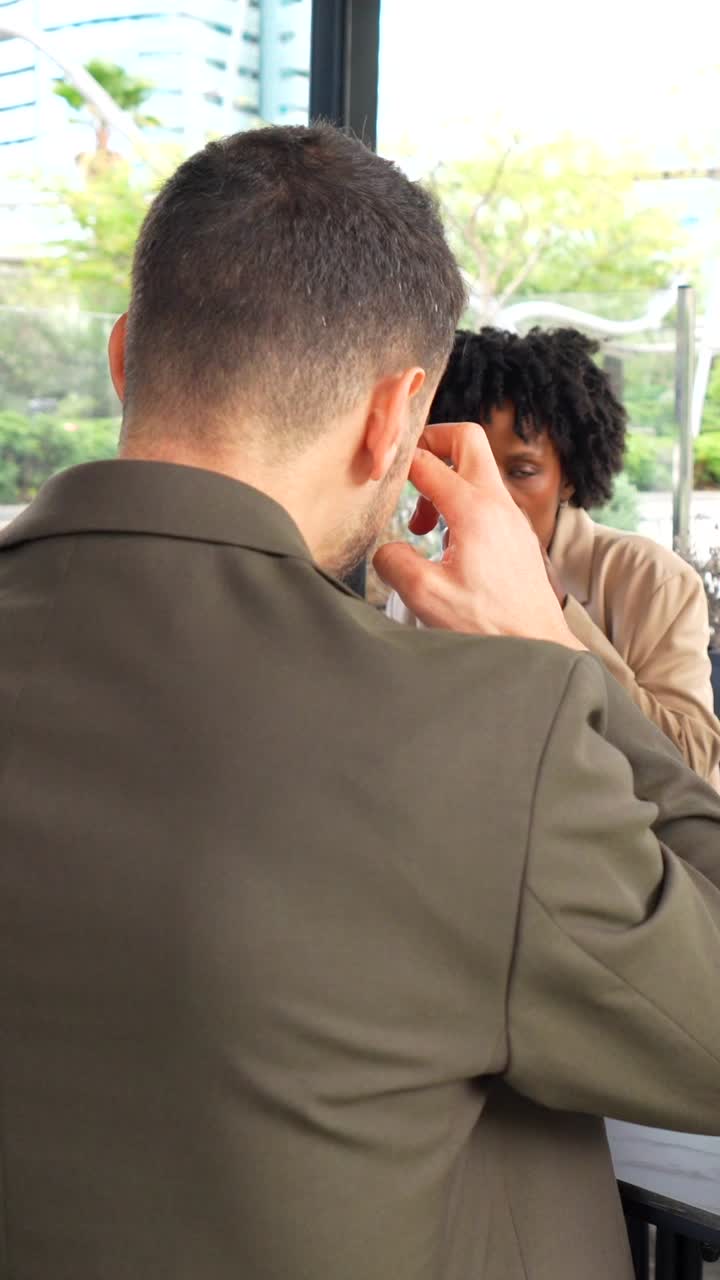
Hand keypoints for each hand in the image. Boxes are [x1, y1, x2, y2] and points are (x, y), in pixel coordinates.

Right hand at [373, 423, 584, 648]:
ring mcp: (512, 516)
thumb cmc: (489, 625)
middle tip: (407, 472)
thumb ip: (394, 562)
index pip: (427, 461)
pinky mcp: (517, 533)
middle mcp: (498, 503)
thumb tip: (386, 548)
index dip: (396, 463)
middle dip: (431, 444)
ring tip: (423, 525)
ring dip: (445, 480)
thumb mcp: (426, 596)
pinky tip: (446, 544)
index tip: (376, 478)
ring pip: (477, 468)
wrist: (538, 645)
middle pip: (466, 439)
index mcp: (474, 511)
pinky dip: (461, 503)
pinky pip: (487, 497)